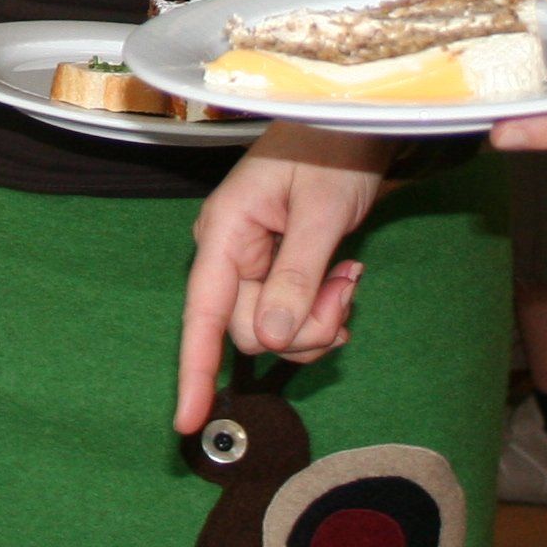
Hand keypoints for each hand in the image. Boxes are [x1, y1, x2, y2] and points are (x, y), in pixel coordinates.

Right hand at [174, 124, 393, 430]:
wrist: (358, 123)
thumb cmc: (333, 149)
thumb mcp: (320, 211)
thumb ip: (297, 276)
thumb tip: (275, 339)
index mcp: (225, 232)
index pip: (202, 314)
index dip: (195, 370)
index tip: (189, 423)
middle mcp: (229, 253)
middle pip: (252, 331)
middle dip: (303, 326)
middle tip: (346, 289)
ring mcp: (253, 264)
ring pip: (277, 330)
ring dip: (319, 320)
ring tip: (348, 277)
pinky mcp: (278, 270)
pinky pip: (294, 317)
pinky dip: (323, 311)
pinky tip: (343, 278)